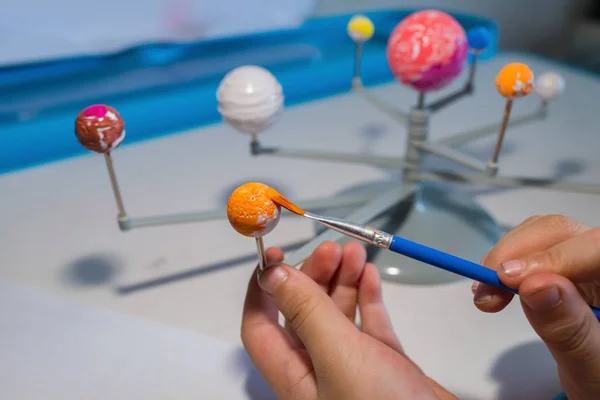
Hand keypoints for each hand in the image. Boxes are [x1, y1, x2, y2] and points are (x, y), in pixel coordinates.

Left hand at [242, 241, 455, 399]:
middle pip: (303, 313)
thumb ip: (306, 313)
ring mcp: (353, 367)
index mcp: (294, 375)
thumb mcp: (338, 356)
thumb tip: (271, 274)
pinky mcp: (386, 366)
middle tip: (333, 248)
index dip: (261, 290)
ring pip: (337, 315)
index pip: (259, 327)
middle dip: (313, 276)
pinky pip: (370, 325)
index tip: (274, 255)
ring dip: (343, 281)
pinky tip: (371, 276)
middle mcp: (318, 370)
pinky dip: (368, 298)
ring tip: (355, 252)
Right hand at [471, 214, 599, 398]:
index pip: (595, 247)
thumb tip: (535, 286)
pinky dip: (504, 264)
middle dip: (516, 254)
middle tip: (486, 289)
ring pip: (540, 235)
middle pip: (560, 232)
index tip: (507, 278)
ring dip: (505, 258)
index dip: (550, 257)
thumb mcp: (591, 365)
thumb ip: (568, 327)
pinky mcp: (562, 266)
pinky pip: (529, 249)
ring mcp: (582, 260)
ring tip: (486, 293)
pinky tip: (493, 287)